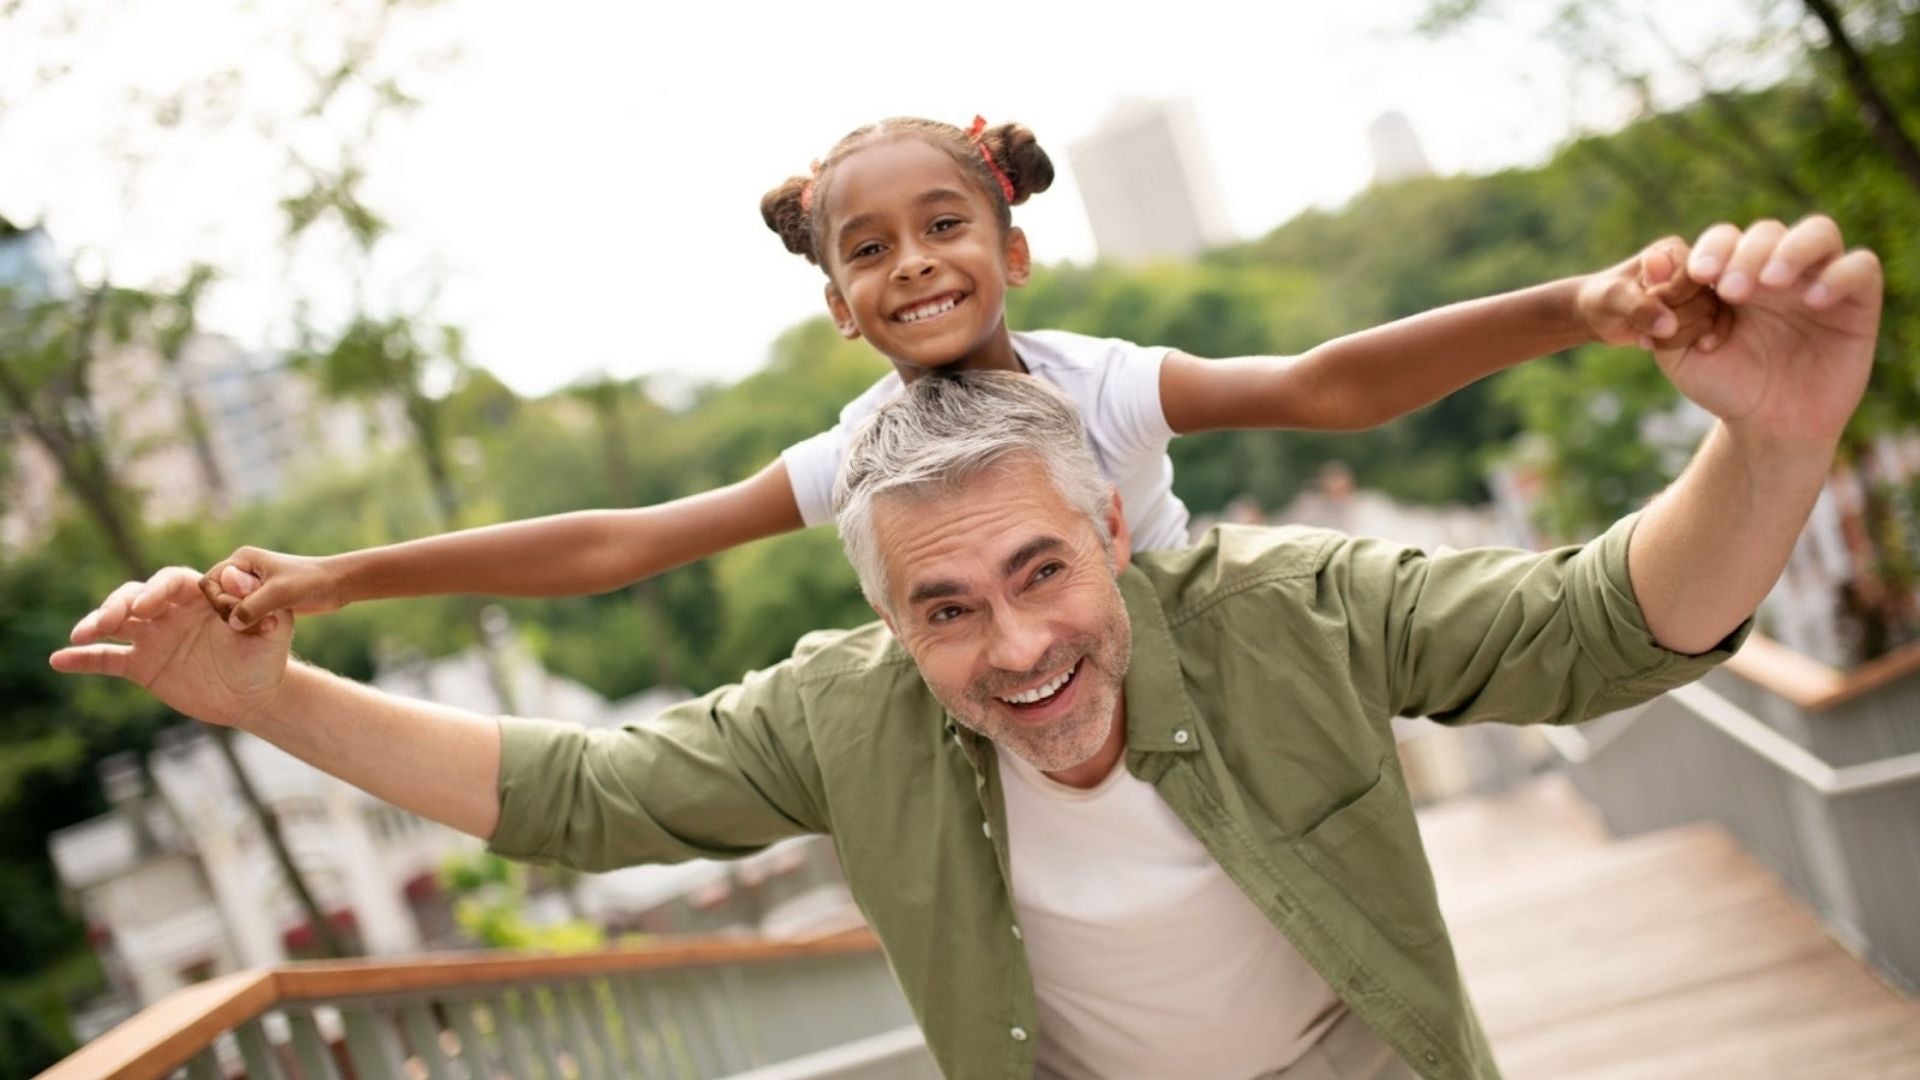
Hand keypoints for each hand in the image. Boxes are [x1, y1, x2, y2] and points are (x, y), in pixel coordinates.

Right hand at [52, 567, 294, 728]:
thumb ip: (255, 602)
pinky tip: (59, 660)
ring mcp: (153, 637)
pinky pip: (107, 659)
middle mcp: (170, 612)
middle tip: (109, 621)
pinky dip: (83, 659)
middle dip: (119, 605)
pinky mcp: (142, 665)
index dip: (157, 590)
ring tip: (80, 635)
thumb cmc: (267, 657)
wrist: (254, 695)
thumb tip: (232, 574)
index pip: (172, 582)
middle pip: (136, 597)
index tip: (146, 607)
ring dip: (95, 623)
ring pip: (116, 622)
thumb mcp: (273, 628)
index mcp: (200, 597)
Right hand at [200, 546, 346, 629]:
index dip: (219, 600)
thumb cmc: (311, 582)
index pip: (210, 582)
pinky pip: (243, 614)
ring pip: (229, 608)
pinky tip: (268, 627)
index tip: (239, 612)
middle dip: (231, 612)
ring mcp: (250, 585)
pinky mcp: (260, 599)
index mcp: (242, 559)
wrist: (336, 585)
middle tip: (255, 622)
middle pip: (217, 596)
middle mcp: (243, 570)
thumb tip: (232, 622)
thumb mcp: (281, 593)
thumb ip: (253, 606)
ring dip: (242, 620)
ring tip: (266, 624)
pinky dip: (250, 623)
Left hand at [1576, 237, 1726, 352]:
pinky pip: (1706, 331)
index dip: (1674, 299)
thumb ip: (1640, 308)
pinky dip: (1684, 343)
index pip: (1695, 276)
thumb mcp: (1613, 300)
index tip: (1647, 308)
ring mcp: (1697, 293)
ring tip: (1646, 337)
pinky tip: (1654, 344)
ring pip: (1710, 319)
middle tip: (1644, 328)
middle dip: (1676, 321)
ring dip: (1678, 335)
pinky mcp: (1698, 314)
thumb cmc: (1600, 299)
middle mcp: (1692, 269)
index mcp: (1673, 252)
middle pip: (1707, 300)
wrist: (1595, 316)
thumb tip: (1670, 325)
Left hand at [1672, 216, 1880, 449]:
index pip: (1725, 238)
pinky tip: (1814, 301)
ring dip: (1792, 249)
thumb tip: (1654, 259)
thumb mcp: (1679, 353)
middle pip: (1768, 231)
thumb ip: (1664, 308)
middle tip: (1731, 290)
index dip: (1712, 248)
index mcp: (1734, 274)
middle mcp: (1778, 271)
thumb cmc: (1724, 386)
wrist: (1766, 428)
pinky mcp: (1857, 302)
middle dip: (1745, 254)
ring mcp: (1819, 281)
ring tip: (1771, 281)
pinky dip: (1839, 275)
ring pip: (1818, 233)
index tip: (1698, 274)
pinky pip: (1860, 268)